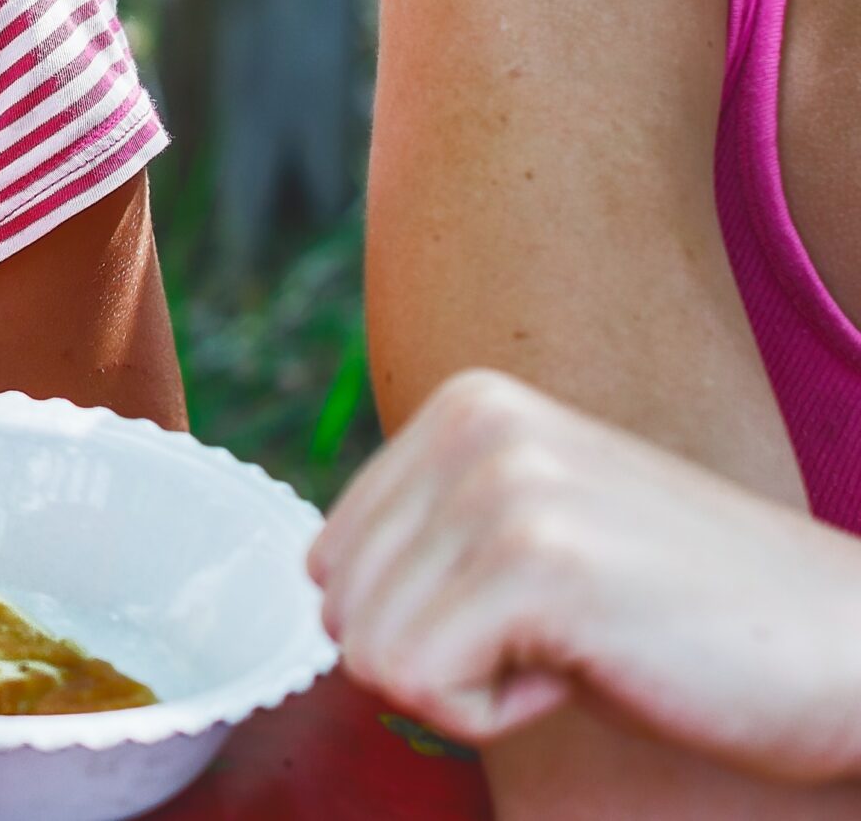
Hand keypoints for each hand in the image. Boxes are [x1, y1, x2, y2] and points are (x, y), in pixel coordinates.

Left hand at [311, 369, 860, 784]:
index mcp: (463, 405)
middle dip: (437, 654)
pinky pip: (418, 686)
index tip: (533, 609)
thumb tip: (315, 580)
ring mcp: (503, 486)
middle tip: (560, 635)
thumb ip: (427, 533)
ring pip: (368, 651)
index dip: (421, 621)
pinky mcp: (536, 565)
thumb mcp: (533, 529)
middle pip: (337, 602)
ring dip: (469, 687)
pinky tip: (587, 671)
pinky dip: (493, 717)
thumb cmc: (690, 616)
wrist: (852, 650)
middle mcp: (472, 423)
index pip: (328, 555)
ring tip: (579, 646)